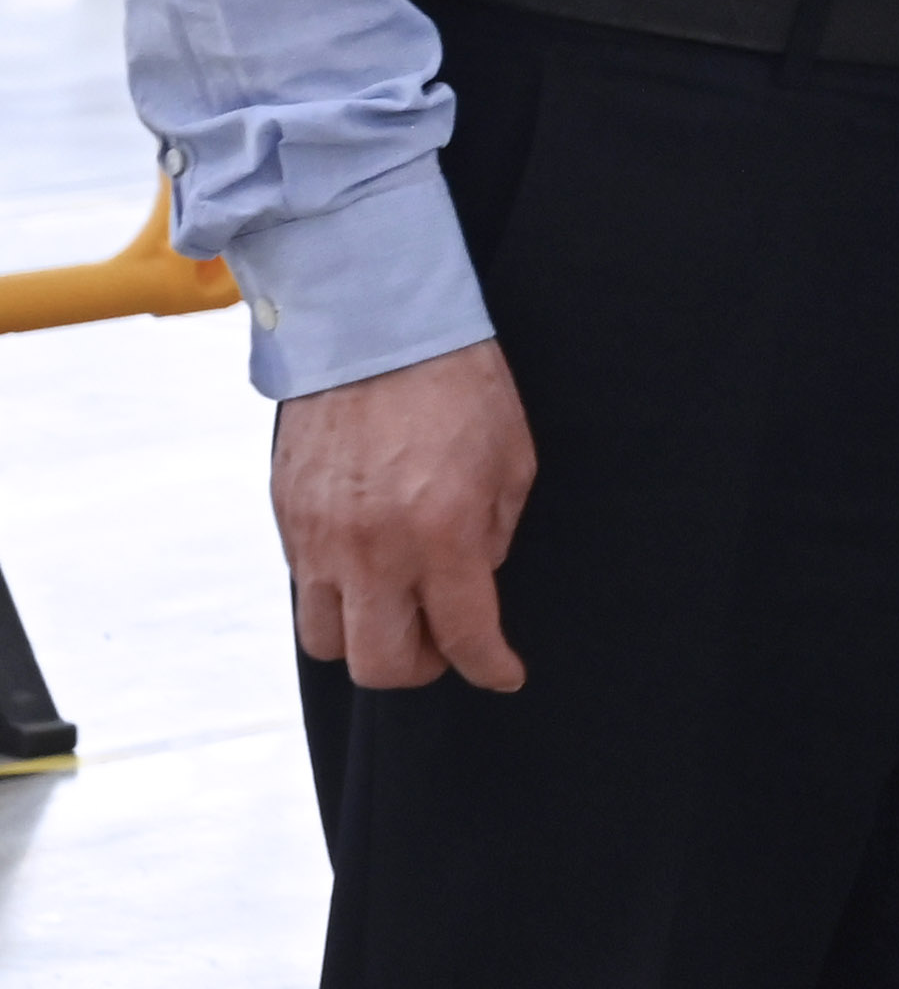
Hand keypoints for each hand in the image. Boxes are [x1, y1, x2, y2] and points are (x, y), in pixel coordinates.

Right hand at [275, 337, 535, 692]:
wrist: (374, 328)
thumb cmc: (457, 385)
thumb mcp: (511, 461)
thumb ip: (492, 536)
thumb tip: (474, 583)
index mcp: (441, 533)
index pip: (462, 636)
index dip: (489, 667)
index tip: (503, 672)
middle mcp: (372, 550)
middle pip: (379, 665)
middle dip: (420, 669)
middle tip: (445, 645)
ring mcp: (318, 540)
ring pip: (327, 642)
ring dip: (368, 641)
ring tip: (401, 613)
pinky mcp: (285, 520)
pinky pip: (304, 591)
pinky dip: (338, 598)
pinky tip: (370, 569)